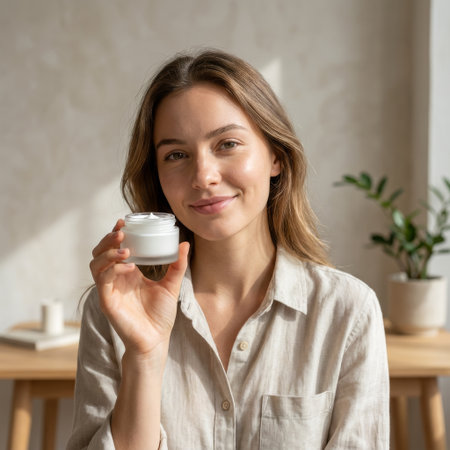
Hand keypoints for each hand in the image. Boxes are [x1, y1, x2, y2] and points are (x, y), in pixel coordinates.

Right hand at [90, 219, 189, 359]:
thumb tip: (184, 244)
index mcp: (128, 272)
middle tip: (121, 231)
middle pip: (101, 252)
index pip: (115, 248)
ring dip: (108, 252)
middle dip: (108, 239)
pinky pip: (102, 280)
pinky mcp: (106, 301)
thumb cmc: (161, 315)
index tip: (124, 221)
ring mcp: (109, 289)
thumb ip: (177, 265)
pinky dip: (111, 269)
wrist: (157, 340)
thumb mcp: (171, 285)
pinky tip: (127, 265)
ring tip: (124, 248)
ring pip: (96, 264)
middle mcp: (116, 278)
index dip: (115, 234)